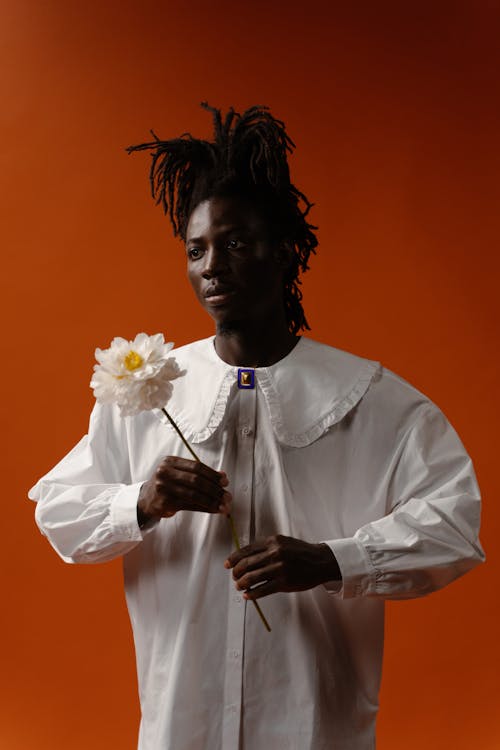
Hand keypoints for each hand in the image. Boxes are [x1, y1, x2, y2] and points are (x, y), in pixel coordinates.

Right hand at [137, 456, 231, 521]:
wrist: (146, 499)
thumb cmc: (167, 485)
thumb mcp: (179, 474)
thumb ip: (199, 474)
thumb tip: (223, 476)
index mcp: (170, 461)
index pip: (196, 466)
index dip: (212, 474)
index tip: (225, 481)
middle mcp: (165, 472)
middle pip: (196, 480)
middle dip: (214, 488)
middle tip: (227, 495)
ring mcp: (164, 488)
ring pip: (194, 494)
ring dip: (212, 501)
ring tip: (224, 505)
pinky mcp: (165, 502)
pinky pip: (190, 505)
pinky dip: (204, 508)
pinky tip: (214, 510)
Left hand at [224, 534, 340, 599]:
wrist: (320, 561)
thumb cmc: (300, 552)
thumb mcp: (283, 542)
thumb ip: (266, 547)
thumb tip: (245, 557)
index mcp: (273, 541)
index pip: (246, 550)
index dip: (234, 558)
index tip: (228, 564)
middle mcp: (275, 553)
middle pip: (246, 564)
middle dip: (236, 572)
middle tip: (234, 577)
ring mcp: (279, 568)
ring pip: (252, 578)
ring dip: (241, 584)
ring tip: (239, 586)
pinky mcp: (284, 583)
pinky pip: (262, 590)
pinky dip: (252, 594)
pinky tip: (248, 595)